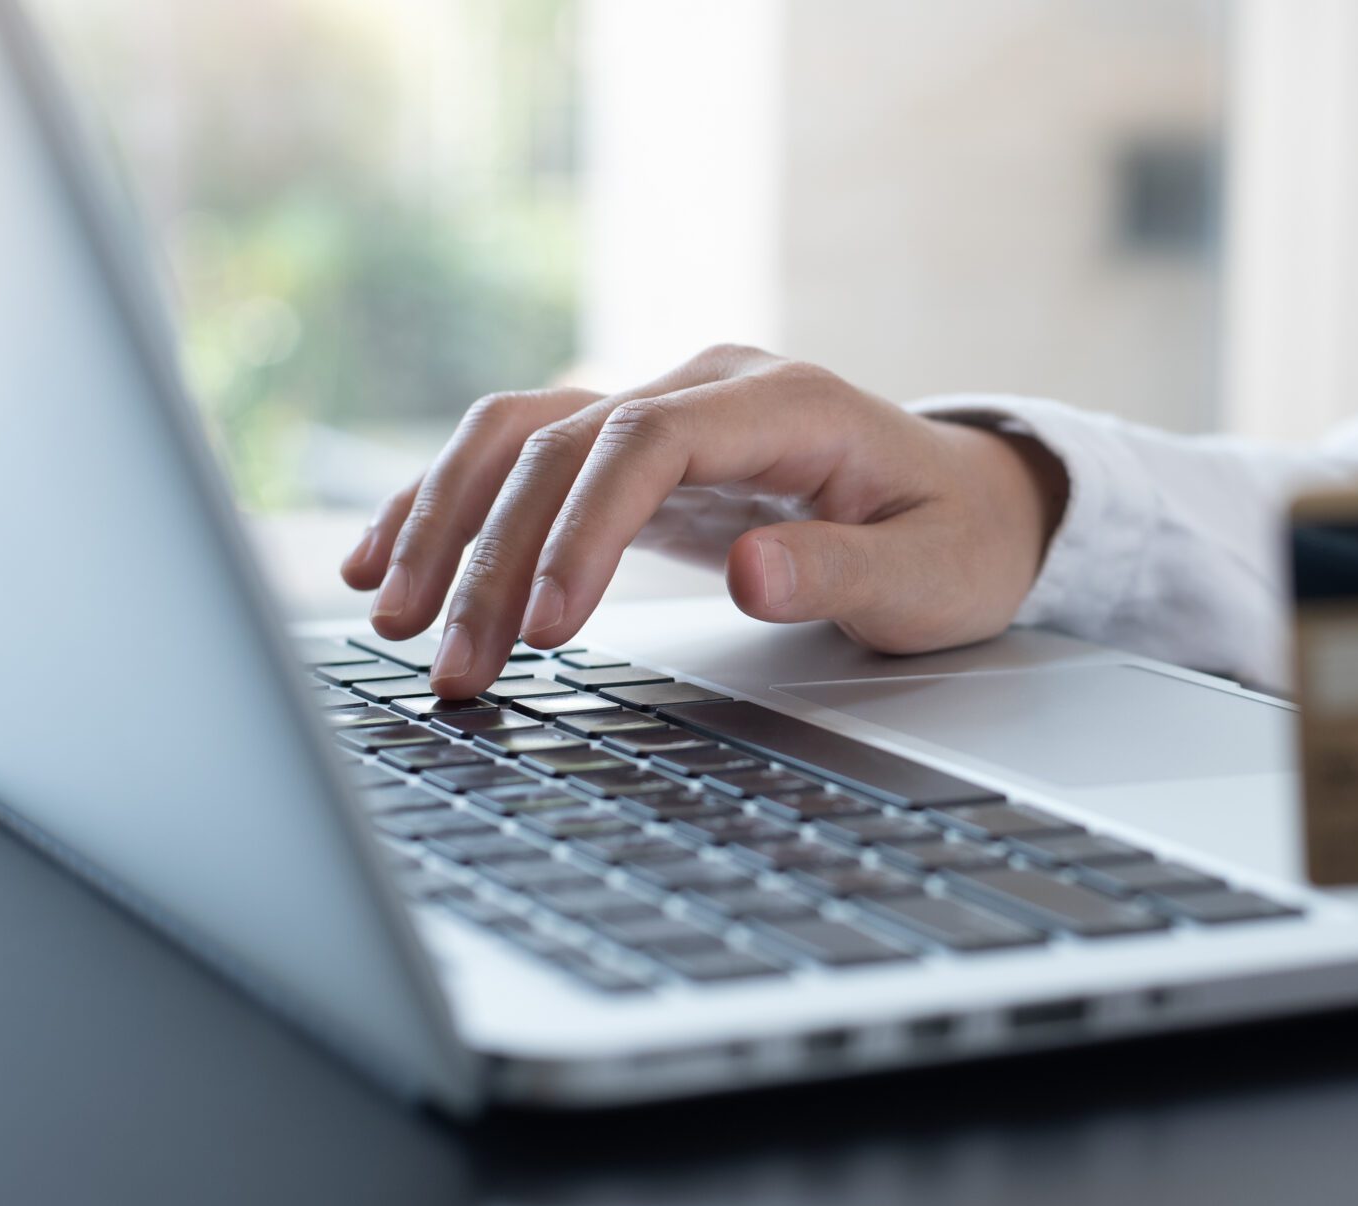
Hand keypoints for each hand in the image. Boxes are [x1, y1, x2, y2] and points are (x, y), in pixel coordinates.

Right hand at [338, 344, 1067, 698]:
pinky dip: (447, 504)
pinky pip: (519, 459)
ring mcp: (662, 409)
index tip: (546, 625)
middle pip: (563, 446)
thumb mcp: (929, 575)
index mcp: (783, 404)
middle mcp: (706, 387)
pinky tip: (386, 561)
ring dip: (446, 526)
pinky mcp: (632, 451)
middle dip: (493, 556)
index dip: (583, 529)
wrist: (971, 503)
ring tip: (394, 621)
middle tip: (455, 666)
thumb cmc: (955, 541)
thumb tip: (753, 572)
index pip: (647, 442)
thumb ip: (842, 572)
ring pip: (518, 440)